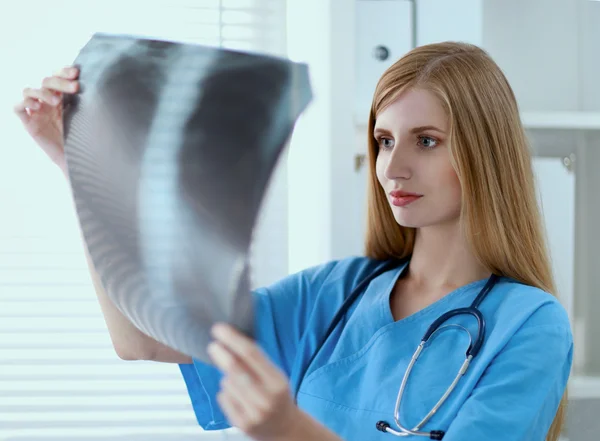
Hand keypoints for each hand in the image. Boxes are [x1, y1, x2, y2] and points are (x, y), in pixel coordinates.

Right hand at [13, 66, 79, 172]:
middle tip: (76, 87)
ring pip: (29, 90)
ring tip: (57, 102)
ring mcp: (36, 111)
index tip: (76, 73)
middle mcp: (46, 101)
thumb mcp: (86, 118)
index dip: (64, 72)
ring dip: (43, 92)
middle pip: (46, 81)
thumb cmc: (82, 138)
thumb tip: (100, 86)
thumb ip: (87, 103)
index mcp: (61, 96)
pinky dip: (24, 103)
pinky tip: (36, 107)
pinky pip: (17, 107)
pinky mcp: (28, 123)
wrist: (76, 159)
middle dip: (60, 82)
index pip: (57, 76)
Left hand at [208, 323, 300, 440]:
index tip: (218, 329)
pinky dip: (226, 392)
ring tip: (242, 385)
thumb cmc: (276, 395)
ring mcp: (253, 413)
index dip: (233, 339)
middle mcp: (266, 398)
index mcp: (277, 382)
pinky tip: (238, 398)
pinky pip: (223, 397)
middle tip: (212, 345)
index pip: (252, 354)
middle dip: (221, 354)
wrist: (284, 429)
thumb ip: (257, 362)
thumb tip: (231, 340)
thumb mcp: (275, 376)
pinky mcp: (241, 424)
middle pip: (235, 369)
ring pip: (227, 383)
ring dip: (228, 377)